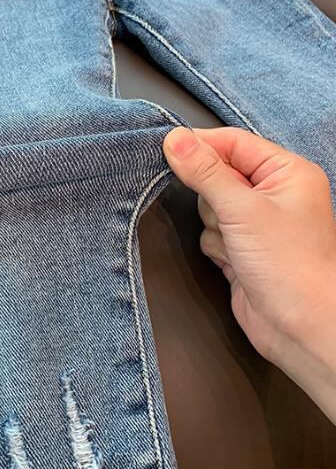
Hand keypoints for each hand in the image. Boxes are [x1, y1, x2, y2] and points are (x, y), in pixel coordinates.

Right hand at [163, 126, 335, 423]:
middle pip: (217, 174)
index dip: (202, 145)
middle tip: (228, 215)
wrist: (298, 328)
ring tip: (237, 245)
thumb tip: (176, 140)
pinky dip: (216, 247)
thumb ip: (205, 172)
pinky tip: (235, 262)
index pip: (235, 143)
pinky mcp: (242, 249)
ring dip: (215, 226)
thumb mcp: (242, 209)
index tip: (170, 149)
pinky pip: (211, 234)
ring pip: (209, 207)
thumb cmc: (291, 267)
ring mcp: (257, 224)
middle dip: (213, 198)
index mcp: (287, 173)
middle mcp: (274, 195)